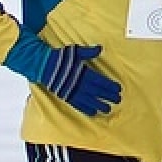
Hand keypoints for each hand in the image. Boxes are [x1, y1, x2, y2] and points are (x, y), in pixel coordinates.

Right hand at [5, 35, 120, 115]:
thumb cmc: (59, 57)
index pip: (101, 81)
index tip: (118, 89)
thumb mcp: (75, 51)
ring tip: (108, 109)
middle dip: (108, 96)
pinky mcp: (66, 96)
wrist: (43, 65)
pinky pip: (78, 105)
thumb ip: (88, 52)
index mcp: (83, 73)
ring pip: (89, 100)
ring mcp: (73, 91)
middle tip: (118, 100)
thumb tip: (100, 49)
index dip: (110, 86)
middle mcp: (80, 84)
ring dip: (99, 105)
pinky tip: (93, 113)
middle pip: (97, 92)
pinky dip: (86, 109)